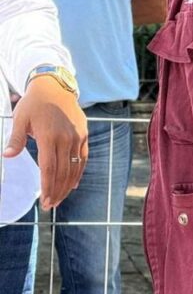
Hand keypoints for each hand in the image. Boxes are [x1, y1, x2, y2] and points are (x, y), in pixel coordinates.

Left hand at [3, 77, 86, 208]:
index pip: (49, 168)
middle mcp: (66, 139)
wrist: (55, 87)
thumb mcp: (20, 118)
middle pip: (63, 172)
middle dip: (57, 191)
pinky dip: (78, 174)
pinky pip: (82, 160)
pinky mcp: (83, 137)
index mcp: (49, 136)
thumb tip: (7, 156)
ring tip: (60, 199)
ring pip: (74, 169)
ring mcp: (77, 138)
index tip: (45, 201)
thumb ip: (16, 139)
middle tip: (51, 206)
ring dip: (67, 186)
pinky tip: (73, 184)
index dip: (48, 187)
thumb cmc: (34, 103)